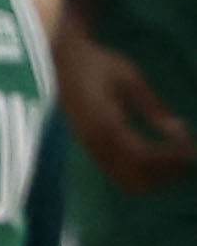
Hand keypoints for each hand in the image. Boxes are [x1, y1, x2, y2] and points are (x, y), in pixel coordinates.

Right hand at [67, 33, 196, 192]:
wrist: (61, 65)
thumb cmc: (98, 65)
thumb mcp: (132, 79)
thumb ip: (153, 106)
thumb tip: (177, 128)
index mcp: (107, 126)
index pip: (144, 155)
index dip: (170, 155)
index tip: (189, 140)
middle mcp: (97, 146)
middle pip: (137, 177)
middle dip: (166, 172)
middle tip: (188, 153)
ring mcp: (92, 151)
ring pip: (128, 180)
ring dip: (155, 176)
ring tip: (176, 157)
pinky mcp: (91, 151)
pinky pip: (119, 174)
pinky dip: (142, 172)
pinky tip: (157, 155)